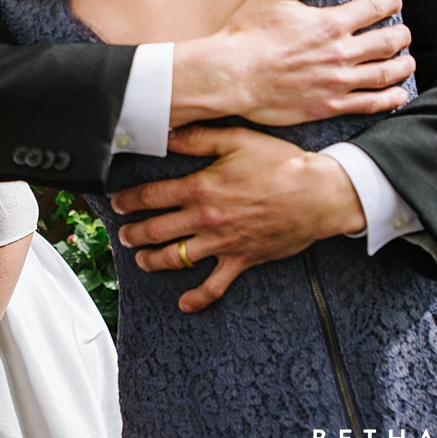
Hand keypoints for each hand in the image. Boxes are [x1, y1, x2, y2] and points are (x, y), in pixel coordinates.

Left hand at [109, 125, 364, 312]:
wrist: (319, 194)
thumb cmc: (281, 164)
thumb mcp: (237, 139)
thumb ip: (198, 138)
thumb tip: (167, 134)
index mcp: (201, 187)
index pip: (152, 196)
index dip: (129, 201)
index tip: (117, 203)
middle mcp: (206, 218)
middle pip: (156, 230)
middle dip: (134, 233)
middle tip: (123, 235)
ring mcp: (222, 243)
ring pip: (176, 258)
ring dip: (153, 260)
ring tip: (141, 260)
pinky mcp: (241, 260)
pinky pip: (215, 286)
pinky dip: (198, 298)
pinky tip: (184, 303)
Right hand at [171, 0, 414, 127]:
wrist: (231, 76)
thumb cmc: (248, 34)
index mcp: (331, 23)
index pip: (375, 8)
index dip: (390, 2)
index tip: (394, 2)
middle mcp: (341, 52)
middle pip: (388, 42)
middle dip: (402, 35)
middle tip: (404, 34)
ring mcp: (338, 82)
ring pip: (385, 74)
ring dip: (402, 66)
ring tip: (407, 62)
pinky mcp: (330, 105)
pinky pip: (370, 103)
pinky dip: (390, 99)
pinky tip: (398, 94)